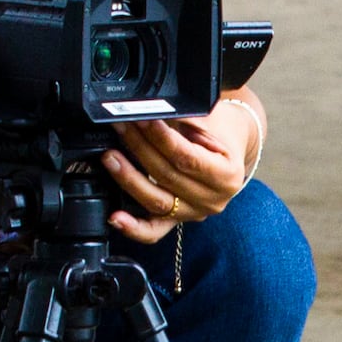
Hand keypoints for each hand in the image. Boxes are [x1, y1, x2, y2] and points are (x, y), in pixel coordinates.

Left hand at [100, 91, 264, 243]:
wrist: (230, 147)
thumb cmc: (220, 130)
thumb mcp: (210, 119)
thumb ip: (182, 118)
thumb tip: (149, 111)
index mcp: (227, 175)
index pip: (187, 158)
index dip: (161, 139)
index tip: (141, 120)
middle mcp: (212, 200)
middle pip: (167, 177)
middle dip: (139, 148)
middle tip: (120, 128)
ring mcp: (193, 213)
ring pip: (156, 201)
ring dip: (128, 178)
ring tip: (110, 158)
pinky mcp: (177, 221)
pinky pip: (153, 231)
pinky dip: (132, 226)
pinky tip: (115, 217)